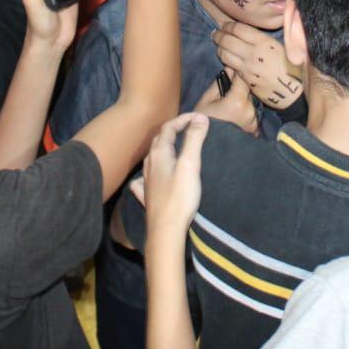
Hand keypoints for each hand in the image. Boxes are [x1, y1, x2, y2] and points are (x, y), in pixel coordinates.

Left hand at [138, 113, 210, 239]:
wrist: (165, 230)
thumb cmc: (179, 197)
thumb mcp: (191, 165)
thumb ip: (194, 139)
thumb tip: (200, 117)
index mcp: (159, 153)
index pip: (169, 127)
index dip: (184, 119)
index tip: (200, 118)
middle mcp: (150, 163)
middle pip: (160, 139)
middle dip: (175, 130)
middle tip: (191, 128)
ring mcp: (147, 180)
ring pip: (154, 156)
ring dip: (167, 146)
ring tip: (179, 146)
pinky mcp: (148, 195)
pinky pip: (148, 176)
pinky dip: (156, 168)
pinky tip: (155, 175)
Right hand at [194, 72, 259, 133]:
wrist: (206, 147)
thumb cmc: (203, 122)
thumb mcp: (207, 100)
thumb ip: (220, 83)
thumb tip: (230, 69)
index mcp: (237, 102)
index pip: (244, 79)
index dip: (238, 73)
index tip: (233, 71)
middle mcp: (250, 111)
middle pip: (251, 90)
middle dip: (242, 86)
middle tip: (232, 87)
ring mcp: (255, 121)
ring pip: (253, 101)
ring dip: (246, 98)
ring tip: (234, 101)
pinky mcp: (255, 128)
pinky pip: (255, 112)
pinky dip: (249, 108)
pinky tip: (239, 111)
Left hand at [213, 23, 301, 109]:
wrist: (292, 91)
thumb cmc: (291, 66)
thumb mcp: (281, 46)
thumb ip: (264, 37)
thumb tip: (250, 29)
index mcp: (264, 42)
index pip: (239, 29)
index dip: (229, 25)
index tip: (225, 25)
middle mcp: (253, 53)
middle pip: (228, 40)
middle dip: (219, 35)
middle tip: (216, 33)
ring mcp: (247, 67)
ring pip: (224, 54)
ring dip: (219, 48)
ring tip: (219, 45)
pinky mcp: (244, 79)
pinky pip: (229, 67)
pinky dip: (225, 60)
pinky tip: (226, 58)